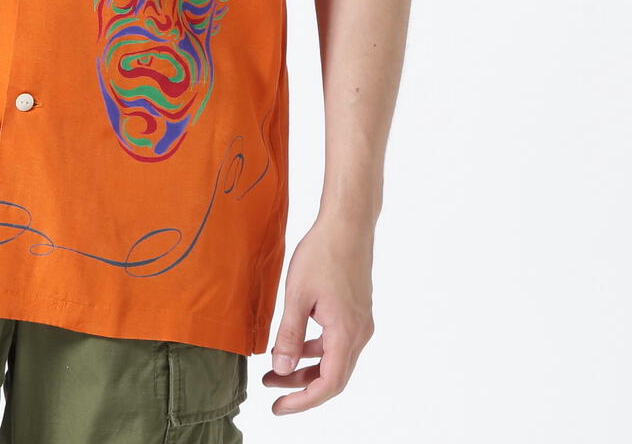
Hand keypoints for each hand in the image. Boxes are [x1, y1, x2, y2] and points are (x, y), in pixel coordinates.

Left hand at [262, 212, 375, 415]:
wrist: (347, 223)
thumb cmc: (322, 253)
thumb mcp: (297, 295)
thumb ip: (289, 335)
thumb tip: (281, 370)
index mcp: (346, 333)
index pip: (328, 384)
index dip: (303, 401)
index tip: (279, 408)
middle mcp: (359, 333)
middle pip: (333, 376)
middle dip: (301, 387)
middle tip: (271, 392)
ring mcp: (360, 323)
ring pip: (334, 359)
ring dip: (306, 368)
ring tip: (274, 370)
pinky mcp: (356, 312)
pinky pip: (336, 342)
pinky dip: (315, 350)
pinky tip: (293, 345)